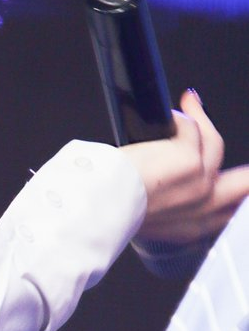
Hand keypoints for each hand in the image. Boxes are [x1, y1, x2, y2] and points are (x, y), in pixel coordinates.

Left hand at [123, 91, 248, 247]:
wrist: (97, 205)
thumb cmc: (109, 206)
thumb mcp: (145, 215)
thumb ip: (167, 204)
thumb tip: (166, 178)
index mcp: (189, 227)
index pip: (227, 212)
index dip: (236, 195)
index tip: (239, 183)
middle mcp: (202, 207)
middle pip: (243, 183)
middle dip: (247, 175)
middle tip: (241, 163)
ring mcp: (201, 183)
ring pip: (214, 143)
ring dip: (200, 119)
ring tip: (189, 103)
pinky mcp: (190, 160)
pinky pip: (192, 127)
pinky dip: (180, 115)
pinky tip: (172, 110)